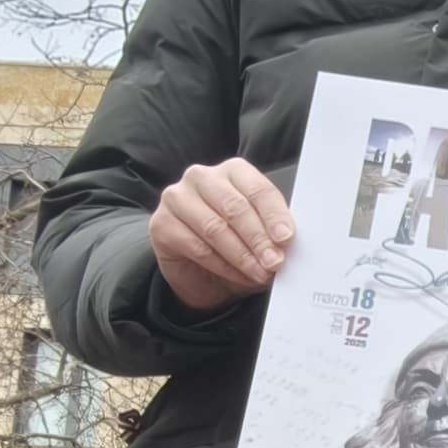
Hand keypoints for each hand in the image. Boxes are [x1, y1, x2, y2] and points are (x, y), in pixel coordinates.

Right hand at [151, 157, 291, 310]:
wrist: (202, 275)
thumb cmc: (236, 247)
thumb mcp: (261, 237)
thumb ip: (273, 233)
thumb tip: (286, 242)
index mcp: (233, 171)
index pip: (257, 189)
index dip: (274, 215)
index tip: (286, 238)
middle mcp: (201, 177)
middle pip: (236, 207)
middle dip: (258, 239)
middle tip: (274, 262)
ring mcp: (177, 198)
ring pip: (215, 228)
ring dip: (242, 256)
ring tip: (260, 273)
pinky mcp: (161, 223)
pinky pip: (197, 246)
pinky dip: (222, 265)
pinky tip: (238, 276)